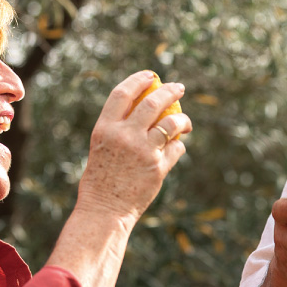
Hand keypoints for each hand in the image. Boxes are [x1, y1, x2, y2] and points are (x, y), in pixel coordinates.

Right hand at [76, 71, 191, 222]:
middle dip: (170, 91)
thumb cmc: (101, 181)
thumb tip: (144, 112)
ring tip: (186, 122)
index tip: (151, 75)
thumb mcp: (101, 148)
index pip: (123, 93)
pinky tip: (176, 149)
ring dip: (183, 119)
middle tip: (180, 88)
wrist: (104, 211)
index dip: (138, 80)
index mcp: (105, 128)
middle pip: (152, 102)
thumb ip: (119, 130)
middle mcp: (124, 136)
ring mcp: (143, 151)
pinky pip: (176, 148)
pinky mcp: (158, 167)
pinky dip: (178, 146)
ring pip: (171, 123)